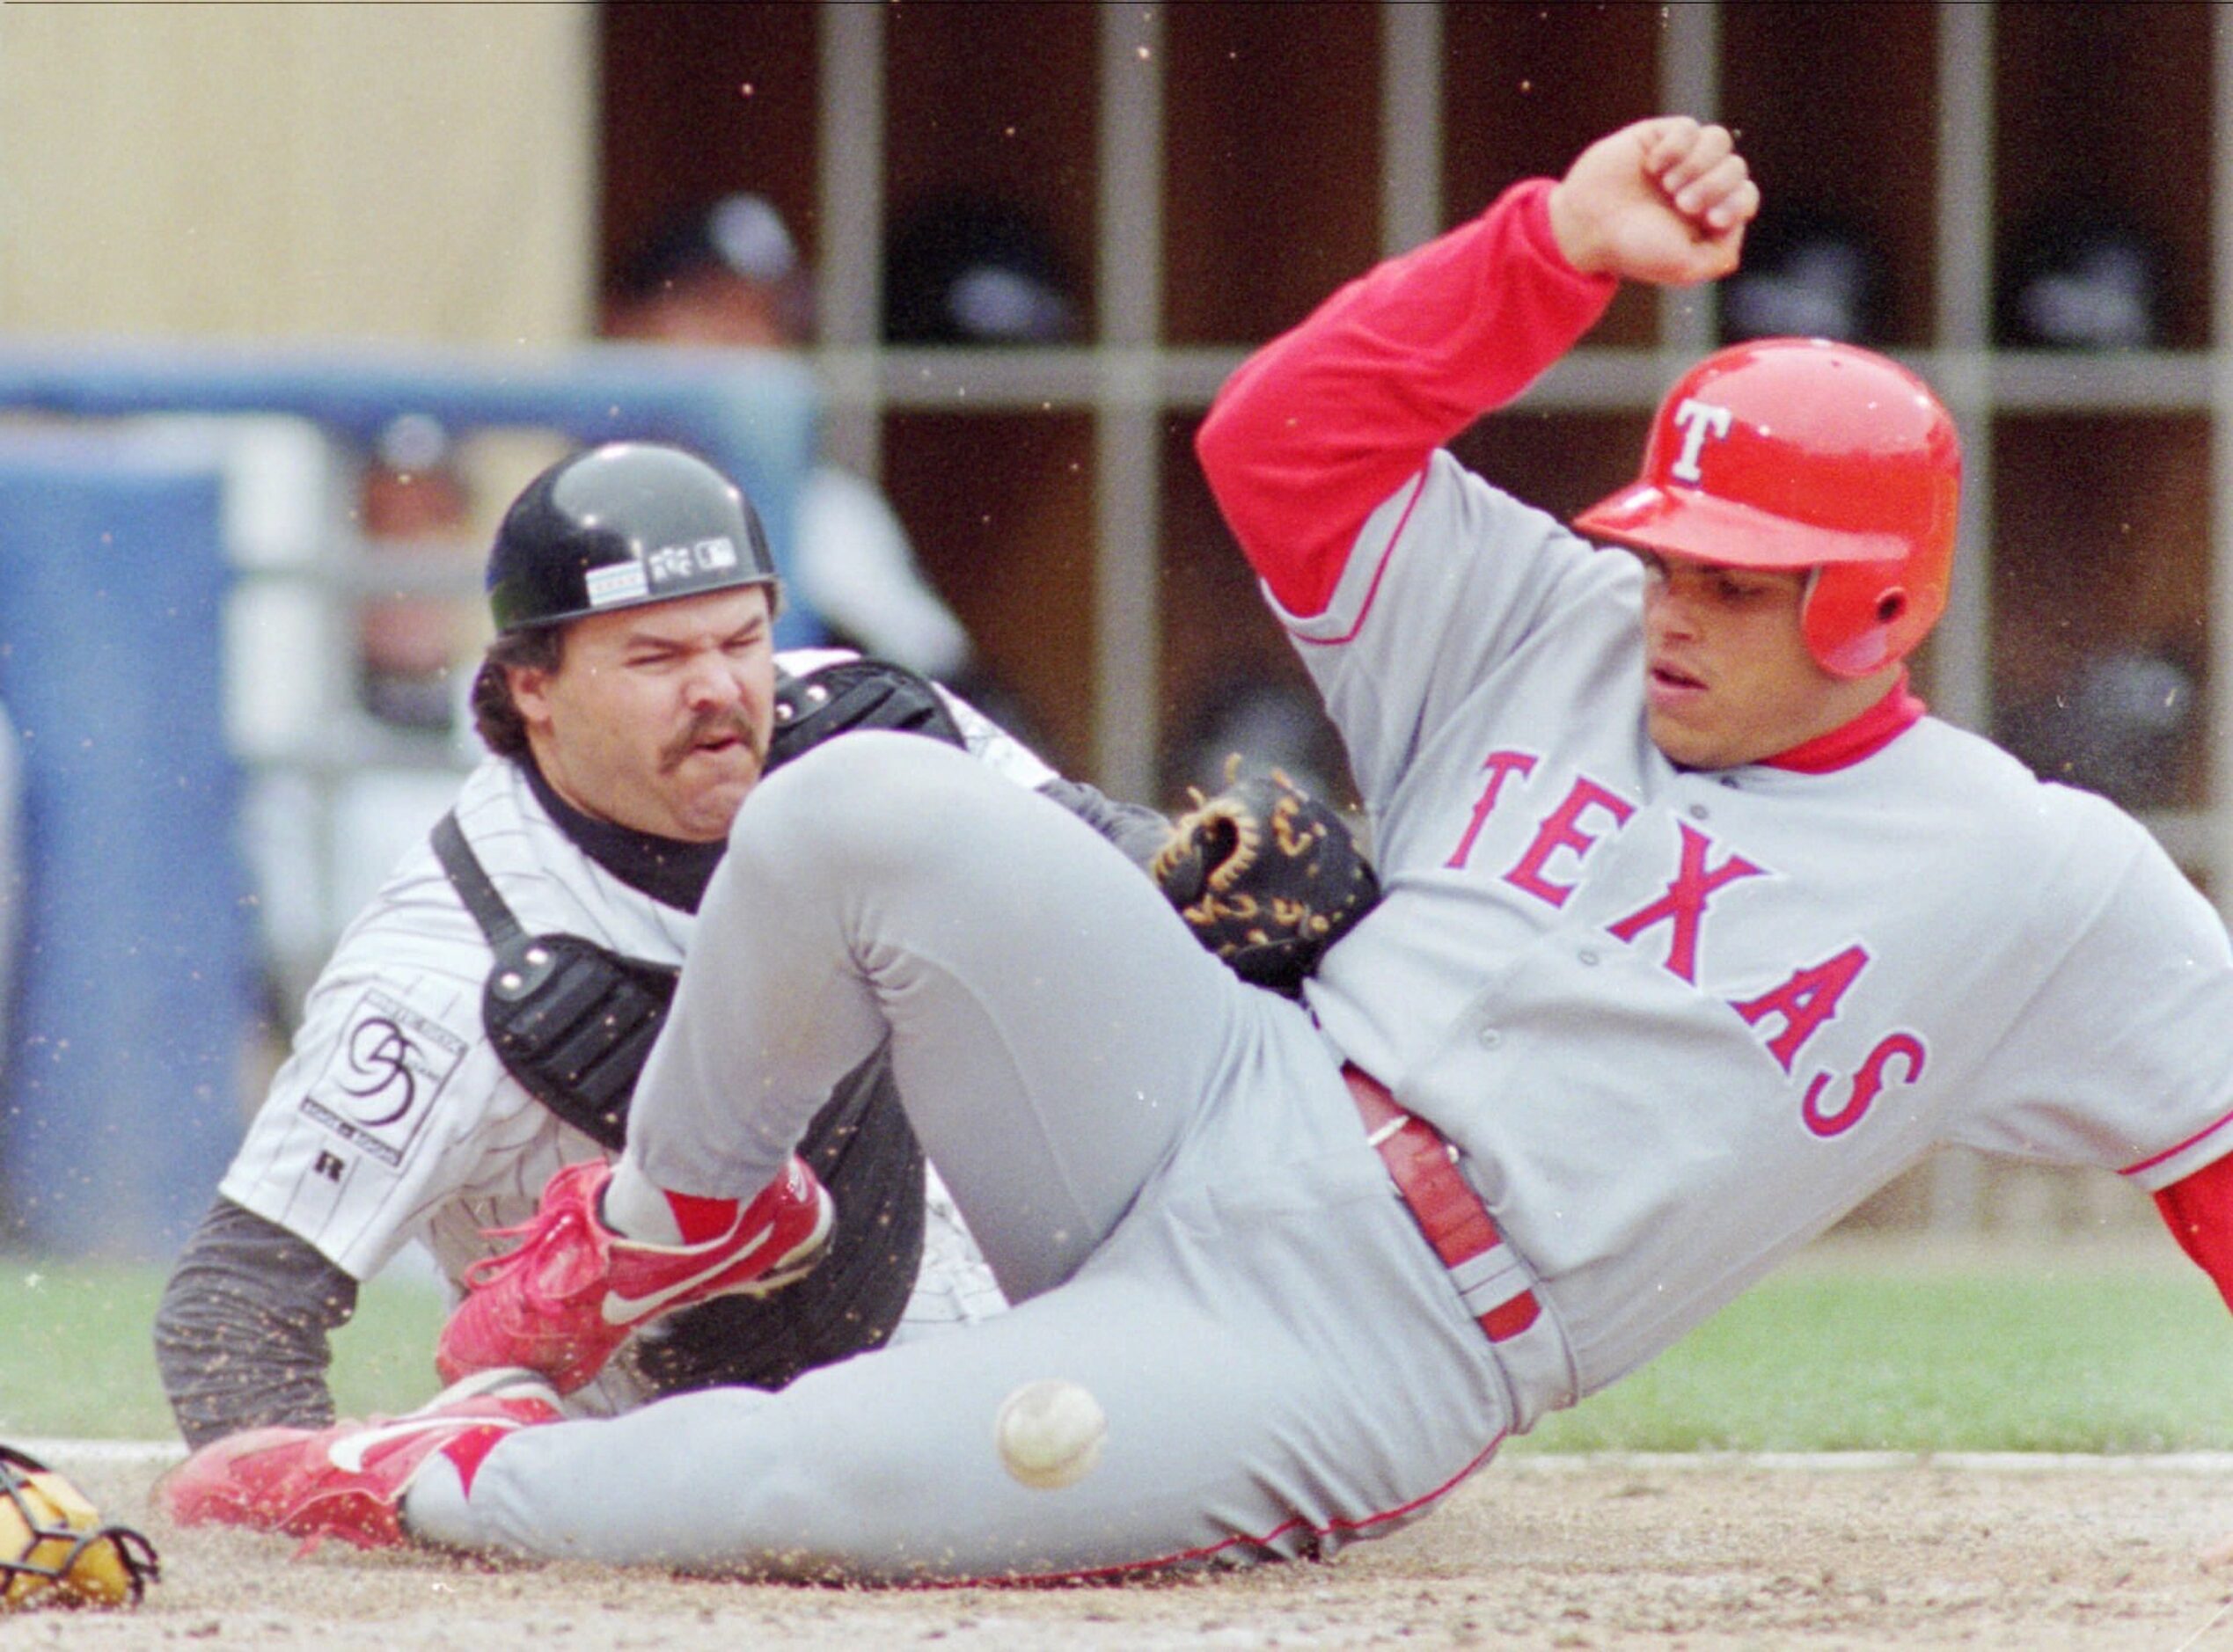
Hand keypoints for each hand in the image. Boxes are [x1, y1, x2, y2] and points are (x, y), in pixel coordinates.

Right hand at [1548, 116, 1756, 286]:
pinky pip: (1688, 127)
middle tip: (1681, 204)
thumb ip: (1722, 254)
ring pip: (1719, 139)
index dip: (1736, 202)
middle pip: (1736, 167)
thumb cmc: (1633, 250)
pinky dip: (1675, 148)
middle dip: (1714, 185)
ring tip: (1667, 184)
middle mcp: (1697, 183)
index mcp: (1707, 214)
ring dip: (1697, 164)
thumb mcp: (1685, 268)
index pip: (1745, 195)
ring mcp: (1680, 158)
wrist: (1587, 227)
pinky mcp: (1659, 137)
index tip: (1709, 219)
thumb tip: (1737, 219)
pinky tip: (1652, 167)